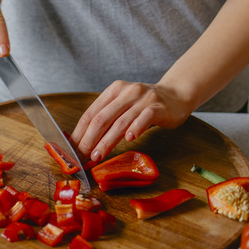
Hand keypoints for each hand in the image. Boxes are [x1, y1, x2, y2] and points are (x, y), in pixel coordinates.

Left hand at [70, 80, 192, 161]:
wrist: (176, 95)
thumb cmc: (146, 105)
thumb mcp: (124, 106)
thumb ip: (108, 119)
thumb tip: (85, 144)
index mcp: (113, 91)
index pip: (91, 113)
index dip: (79, 133)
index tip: (72, 150)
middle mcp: (126, 92)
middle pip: (102, 119)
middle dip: (89, 140)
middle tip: (81, 158)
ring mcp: (142, 98)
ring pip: (120, 122)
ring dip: (106, 141)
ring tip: (97, 156)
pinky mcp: (158, 107)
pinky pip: (144, 118)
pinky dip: (135, 129)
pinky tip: (129, 140)